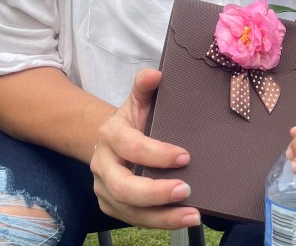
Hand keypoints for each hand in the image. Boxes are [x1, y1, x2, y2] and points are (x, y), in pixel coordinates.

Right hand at [90, 69, 200, 229]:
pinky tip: (181, 219)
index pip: (131, 147)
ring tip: (192, 215)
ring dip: (162, 217)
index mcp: (110, 134)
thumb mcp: (138, 101)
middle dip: (156, 193)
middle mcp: (102, 164)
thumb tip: (155, 74)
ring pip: (129, 210)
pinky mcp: (112, 206)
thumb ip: (145, 86)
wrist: (112, 141)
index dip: (157, 154)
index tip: (185, 156)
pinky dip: (158, 222)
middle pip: (124, 186)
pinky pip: (133, 220)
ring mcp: (105, 188)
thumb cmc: (133, 121)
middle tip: (186, 190)